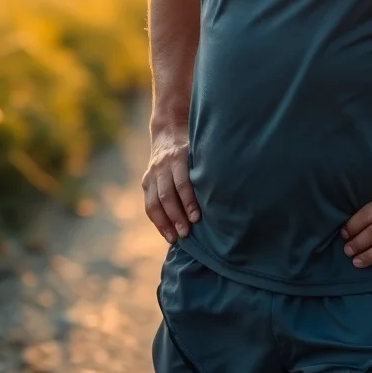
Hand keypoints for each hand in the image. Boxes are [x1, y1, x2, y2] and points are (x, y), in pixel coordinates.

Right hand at [142, 126, 199, 243]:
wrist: (169, 133)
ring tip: (175, 239)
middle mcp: (162, 165)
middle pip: (167, 195)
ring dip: (165, 223)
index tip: (197, 218)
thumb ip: (205, 169)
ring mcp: (152, 174)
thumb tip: (225, 195)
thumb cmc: (193, 148)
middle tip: (186, 233)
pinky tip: (166, 233)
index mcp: (178, 156)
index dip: (189, 202)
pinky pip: (149, 205)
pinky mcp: (146, 182)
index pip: (182, 183)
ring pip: (154, 202)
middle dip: (176, 216)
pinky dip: (158, 221)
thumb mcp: (200, 151)